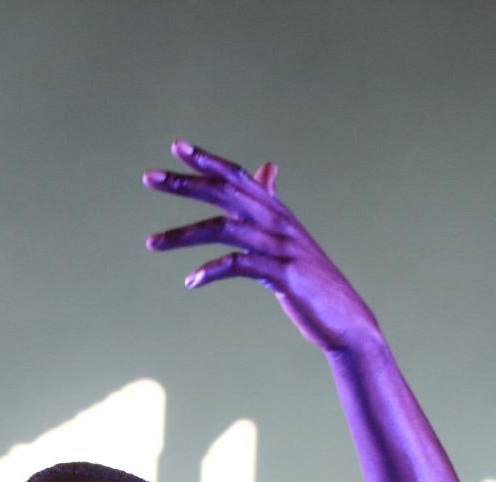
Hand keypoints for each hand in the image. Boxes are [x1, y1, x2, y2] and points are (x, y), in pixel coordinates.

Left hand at [143, 141, 381, 354]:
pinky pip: (240, 265)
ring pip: (224, 229)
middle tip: (148, 178)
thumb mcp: (290, 238)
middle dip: (185, 185)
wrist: (347, 320)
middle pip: (225, 193)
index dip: (208, 160)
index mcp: (277, 212)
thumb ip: (272, 203)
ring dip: (183, 234)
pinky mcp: (283, 274)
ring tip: (151, 243)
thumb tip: (267, 168)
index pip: (238, 177)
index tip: (176, 147)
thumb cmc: (312, 282)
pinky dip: (212, 271)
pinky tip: (191, 281)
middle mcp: (278, 222)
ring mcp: (281, 247)